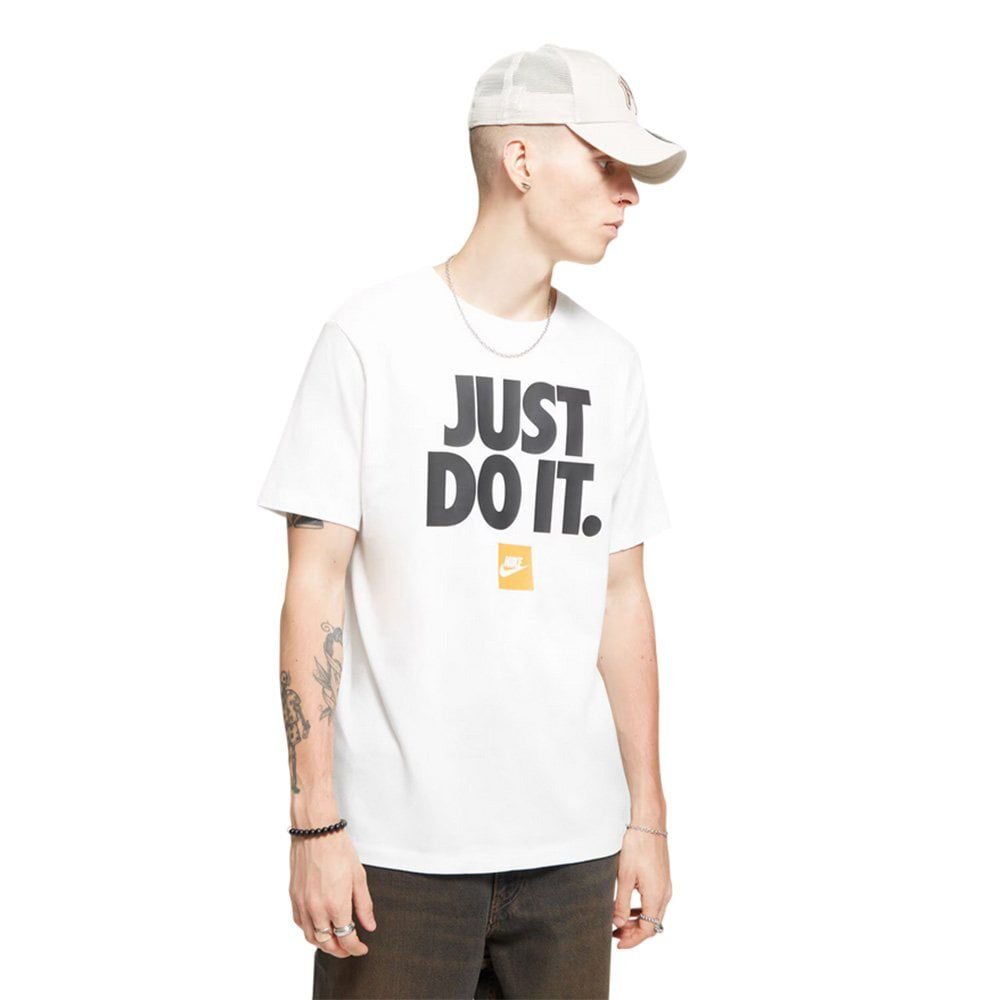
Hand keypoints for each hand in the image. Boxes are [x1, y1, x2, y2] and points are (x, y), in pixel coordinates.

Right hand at [289, 831, 376, 957]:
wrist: (316, 832)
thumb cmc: (338, 849)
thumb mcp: (358, 877)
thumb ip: (364, 905)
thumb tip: (369, 925)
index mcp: (336, 905)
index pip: (346, 939)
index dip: (356, 949)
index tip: (362, 948)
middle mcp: (317, 909)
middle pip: (327, 944)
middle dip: (340, 951)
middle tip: (350, 949)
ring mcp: (303, 905)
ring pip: (312, 937)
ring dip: (324, 944)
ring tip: (335, 942)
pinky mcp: (294, 898)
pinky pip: (300, 924)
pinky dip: (310, 931)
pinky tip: (318, 927)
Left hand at [611, 827, 670, 948]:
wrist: (649, 823)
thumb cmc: (637, 846)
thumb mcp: (624, 877)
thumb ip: (622, 903)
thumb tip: (618, 924)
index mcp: (656, 896)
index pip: (647, 929)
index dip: (632, 940)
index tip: (617, 942)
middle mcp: (664, 894)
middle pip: (652, 924)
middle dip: (634, 932)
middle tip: (615, 932)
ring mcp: (665, 886)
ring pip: (654, 914)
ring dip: (638, 921)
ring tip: (619, 921)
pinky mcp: (662, 878)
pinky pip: (654, 902)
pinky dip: (642, 909)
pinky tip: (629, 905)